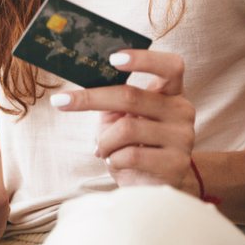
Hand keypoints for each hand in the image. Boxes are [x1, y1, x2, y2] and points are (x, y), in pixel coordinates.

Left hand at [50, 50, 197, 193]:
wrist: (151, 186)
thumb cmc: (132, 145)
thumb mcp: (120, 117)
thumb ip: (111, 100)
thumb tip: (81, 87)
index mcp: (171, 92)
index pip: (170, 66)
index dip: (143, 59)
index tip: (112, 58)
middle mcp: (182, 110)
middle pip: (132, 96)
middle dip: (91, 99)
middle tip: (61, 102)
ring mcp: (183, 137)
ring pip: (126, 129)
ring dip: (104, 141)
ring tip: (103, 149)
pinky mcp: (176, 164)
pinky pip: (131, 156)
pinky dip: (113, 159)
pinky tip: (117, 163)